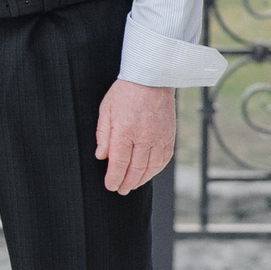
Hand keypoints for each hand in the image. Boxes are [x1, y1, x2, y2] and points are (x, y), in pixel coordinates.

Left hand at [96, 79, 175, 195]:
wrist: (152, 79)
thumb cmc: (125, 92)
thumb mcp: (106, 110)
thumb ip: (103, 135)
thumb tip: (101, 156)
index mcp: (125, 130)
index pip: (119, 163)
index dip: (114, 178)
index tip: (110, 186)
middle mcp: (144, 137)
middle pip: (135, 169)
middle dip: (126, 183)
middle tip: (120, 190)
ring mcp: (159, 138)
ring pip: (150, 167)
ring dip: (140, 180)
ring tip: (131, 186)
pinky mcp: (169, 136)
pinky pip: (164, 159)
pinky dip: (155, 170)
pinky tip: (148, 174)